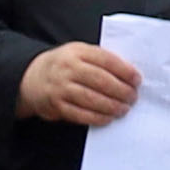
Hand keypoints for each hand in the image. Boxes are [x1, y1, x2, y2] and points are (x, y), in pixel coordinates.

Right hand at [17, 41, 140, 125]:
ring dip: (112, 106)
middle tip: (133, 97)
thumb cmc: (66, 65)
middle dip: (121, 91)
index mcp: (78, 51)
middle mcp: (67, 68)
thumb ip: (101, 60)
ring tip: (124, 109)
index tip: (137, 80)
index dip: (125, 71)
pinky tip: (108, 118)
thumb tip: (130, 76)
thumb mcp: (80, 53)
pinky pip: (80, 114)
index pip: (107, 60)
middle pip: (101, 81)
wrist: (31, 76)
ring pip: (92, 99)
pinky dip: (97, 118)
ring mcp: (60, 87)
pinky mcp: (55, 105)